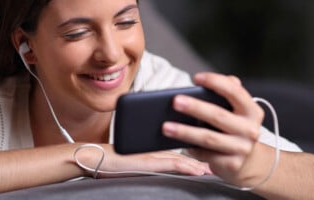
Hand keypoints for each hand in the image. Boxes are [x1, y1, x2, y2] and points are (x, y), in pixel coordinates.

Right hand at [73, 144, 210, 177]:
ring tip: (213, 167)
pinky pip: (172, 164)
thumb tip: (155, 160)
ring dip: (199, 162)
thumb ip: (148, 156)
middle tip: (218, 155)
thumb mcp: (134, 157)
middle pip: (184, 148)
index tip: (209, 149)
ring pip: (182, 157)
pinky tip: (198, 170)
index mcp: (153, 146)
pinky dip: (187, 166)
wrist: (94, 157)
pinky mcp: (148, 162)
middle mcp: (155, 148)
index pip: (178, 144)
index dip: (195, 145)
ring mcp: (153, 154)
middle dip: (202, 152)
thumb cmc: (110, 158)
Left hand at [162, 72, 266, 186]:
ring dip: (185, 132)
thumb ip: (226, 93)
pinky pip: (206, 154)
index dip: (215, 82)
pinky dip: (191, 148)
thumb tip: (205, 81)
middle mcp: (250, 129)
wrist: (249, 161)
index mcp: (252, 111)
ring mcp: (242, 148)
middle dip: (195, 107)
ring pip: (208, 138)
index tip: (196, 78)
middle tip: (175, 101)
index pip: (234, 91)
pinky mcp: (232, 164)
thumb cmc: (236, 129)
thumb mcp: (237, 111)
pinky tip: (177, 142)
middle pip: (218, 116)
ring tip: (166, 126)